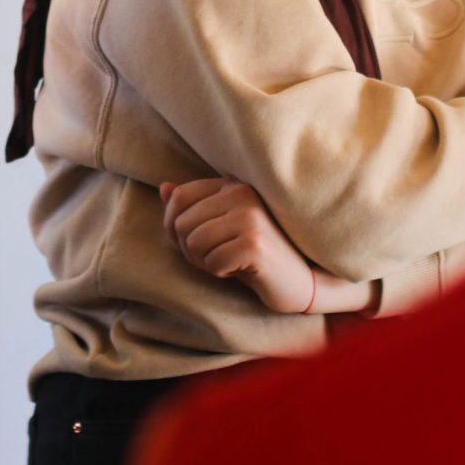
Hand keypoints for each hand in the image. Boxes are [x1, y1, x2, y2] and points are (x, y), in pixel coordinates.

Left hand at [161, 176, 318, 314]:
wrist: (301, 280)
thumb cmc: (256, 255)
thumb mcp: (222, 227)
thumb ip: (194, 207)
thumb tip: (163, 188)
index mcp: (232, 184)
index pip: (179, 197)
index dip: (174, 226)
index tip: (195, 244)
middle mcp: (241, 192)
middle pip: (182, 222)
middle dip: (191, 249)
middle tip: (217, 258)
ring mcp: (250, 216)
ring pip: (193, 242)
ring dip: (204, 262)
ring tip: (228, 263)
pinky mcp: (255, 243)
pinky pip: (212, 262)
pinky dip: (220, 273)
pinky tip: (242, 271)